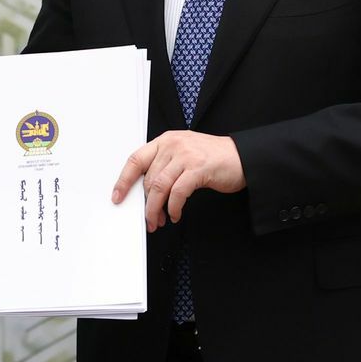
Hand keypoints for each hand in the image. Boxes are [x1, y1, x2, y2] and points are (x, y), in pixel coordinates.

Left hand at [112, 131, 244, 232]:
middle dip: (146, 204)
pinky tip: (175, 215)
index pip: (136, 159)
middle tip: (150, 219)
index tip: (117, 196)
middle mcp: (173, 145)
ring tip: (159, 221)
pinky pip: (177, 193)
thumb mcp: (184, 154)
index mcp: (166, 140)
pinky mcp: (198, 168)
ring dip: (156, 209)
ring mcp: (186, 155)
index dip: (123, 180)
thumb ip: (165, 166)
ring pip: (160, 187)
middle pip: (148, 179)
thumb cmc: (213, 158)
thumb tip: (147, 192)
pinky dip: (173, 208)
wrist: (242, 157)